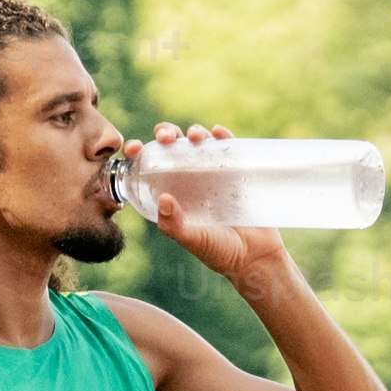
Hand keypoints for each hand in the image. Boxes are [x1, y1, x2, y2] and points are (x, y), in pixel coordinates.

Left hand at [131, 119, 290, 288]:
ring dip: (194, 132)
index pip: (150, 166)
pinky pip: (229, 147)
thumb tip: (163, 197)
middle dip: (166, 134)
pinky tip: (218, 133)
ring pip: (199, 143)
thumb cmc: (219, 252)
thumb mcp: (192, 240)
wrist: (255, 257)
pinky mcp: (237, 172)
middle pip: (173, 146)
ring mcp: (214, 174)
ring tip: (194, 137)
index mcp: (172, 192)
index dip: (140, 154)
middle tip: (165, 139)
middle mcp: (190, 179)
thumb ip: (174, 225)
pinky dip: (223, 136)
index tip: (134, 149)